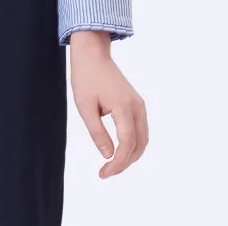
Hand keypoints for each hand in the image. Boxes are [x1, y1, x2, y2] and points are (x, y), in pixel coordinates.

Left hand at [68, 31, 147, 177]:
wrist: (92, 53)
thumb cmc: (86, 76)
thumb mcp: (85, 106)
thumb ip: (98, 133)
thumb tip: (108, 156)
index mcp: (124, 107)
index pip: (127, 144)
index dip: (117, 164)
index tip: (103, 173)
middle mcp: (137, 106)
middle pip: (139, 145)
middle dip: (124, 163)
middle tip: (106, 172)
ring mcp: (139, 104)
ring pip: (143, 139)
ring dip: (130, 155)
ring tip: (112, 165)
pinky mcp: (136, 103)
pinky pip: (140, 130)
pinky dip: (133, 144)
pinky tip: (119, 150)